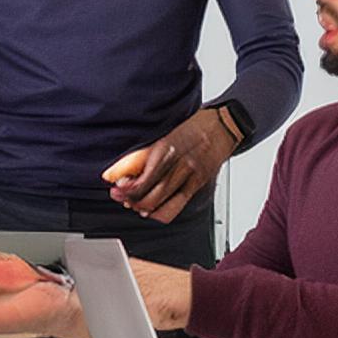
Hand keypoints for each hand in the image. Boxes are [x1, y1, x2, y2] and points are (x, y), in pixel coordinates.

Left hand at [103, 106, 237, 222]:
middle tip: (122, 198)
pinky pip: (176, 207)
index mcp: (167, 149)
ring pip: (162, 204)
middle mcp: (179, 164)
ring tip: (135, 203)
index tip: (116, 188)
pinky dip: (160, 212)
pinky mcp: (198, 185)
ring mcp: (191, 176)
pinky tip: (152, 209)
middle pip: (150, 195)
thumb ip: (139, 157)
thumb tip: (113, 174)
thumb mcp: (163, 137)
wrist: (224, 126)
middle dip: (131, 200)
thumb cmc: (194, 128)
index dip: (126, 189)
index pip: (142, 179)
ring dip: (144, 208)